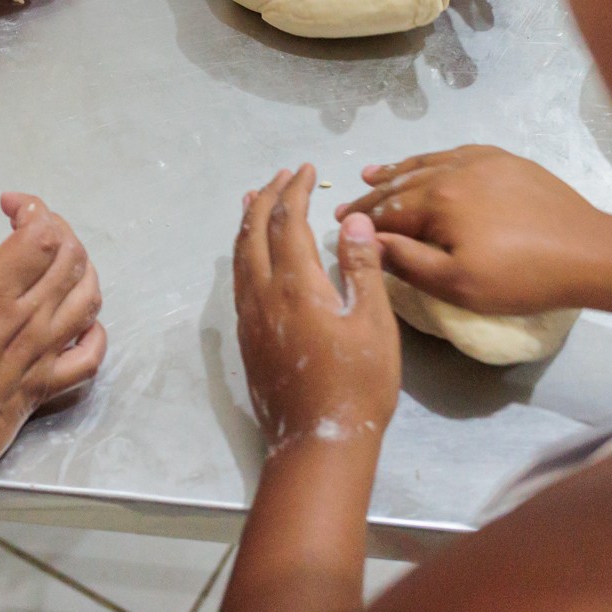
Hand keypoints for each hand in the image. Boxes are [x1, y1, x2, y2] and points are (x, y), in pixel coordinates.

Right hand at [0, 193, 106, 486]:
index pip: (42, 236)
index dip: (33, 209)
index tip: (7, 205)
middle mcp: (26, 322)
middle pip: (71, 258)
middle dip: (57, 229)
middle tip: (29, 226)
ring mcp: (43, 356)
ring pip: (88, 297)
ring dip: (80, 266)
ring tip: (56, 259)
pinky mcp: (46, 387)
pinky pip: (91, 354)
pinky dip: (93, 327)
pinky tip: (76, 317)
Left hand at [234, 166, 398, 453]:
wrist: (318, 442)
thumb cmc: (357, 384)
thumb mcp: (373, 323)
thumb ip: (361, 268)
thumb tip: (352, 220)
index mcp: (296, 285)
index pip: (289, 221)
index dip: (295, 190)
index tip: (307, 168)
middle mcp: (263, 294)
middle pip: (255, 231)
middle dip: (267, 198)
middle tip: (282, 175)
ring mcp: (250, 318)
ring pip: (240, 256)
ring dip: (248, 222)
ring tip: (253, 200)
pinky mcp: (247, 338)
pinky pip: (238, 280)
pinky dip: (244, 252)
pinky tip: (250, 255)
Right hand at [337, 145, 611, 316]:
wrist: (589, 252)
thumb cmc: (521, 277)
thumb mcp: (457, 283)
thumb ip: (408, 262)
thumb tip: (368, 242)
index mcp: (438, 200)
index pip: (387, 210)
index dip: (361, 220)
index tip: (336, 226)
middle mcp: (455, 170)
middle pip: (402, 183)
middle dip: (373, 195)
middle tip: (347, 205)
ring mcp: (483, 161)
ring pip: (428, 163)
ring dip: (398, 171)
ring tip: (373, 173)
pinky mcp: (508, 161)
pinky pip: (458, 154)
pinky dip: (433, 160)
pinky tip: (428, 164)